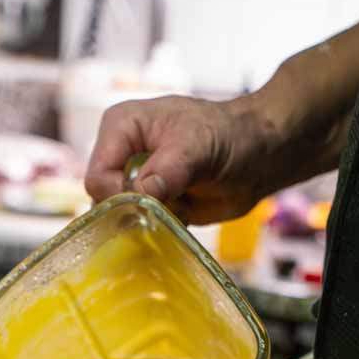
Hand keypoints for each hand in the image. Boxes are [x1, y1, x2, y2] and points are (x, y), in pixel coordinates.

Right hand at [85, 0, 358, 224]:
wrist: (261, 157)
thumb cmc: (232, 136)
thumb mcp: (199, 147)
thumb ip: (168, 170)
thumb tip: (141, 194)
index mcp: (121, 127)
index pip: (98, 175)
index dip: (119, 195)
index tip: (153, 201)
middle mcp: (121, 155)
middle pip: (104, 201)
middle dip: (134, 212)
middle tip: (170, 207)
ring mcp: (135, 182)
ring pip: (121, 219)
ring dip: (148, 223)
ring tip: (181, 207)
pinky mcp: (151, 204)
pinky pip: (141, 228)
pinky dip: (159, 230)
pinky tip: (183, 216)